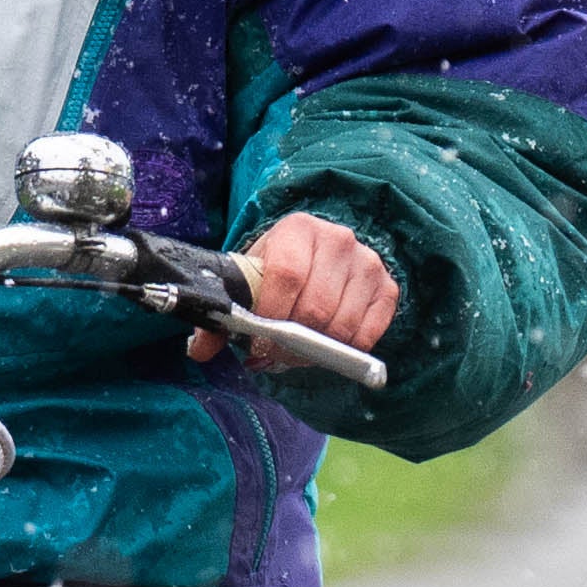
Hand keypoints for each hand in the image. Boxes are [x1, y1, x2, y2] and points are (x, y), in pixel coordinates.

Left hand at [187, 211, 398, 364]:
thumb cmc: (276, 269)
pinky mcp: (387, 287)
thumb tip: (199, 349)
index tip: (257, 344)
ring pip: (341, 326)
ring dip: (316, 351)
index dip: (270, 316)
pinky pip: (368, 334)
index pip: (286, 276)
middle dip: (290, 343)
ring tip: (296, 352)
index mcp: (298, 230)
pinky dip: (344, 350)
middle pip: (315, 308)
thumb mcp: (248, 281)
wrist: (317, 253)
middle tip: (274, 356)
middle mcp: (339, 240)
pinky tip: (325, 346)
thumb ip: (221, 315)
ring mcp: (367, 263)